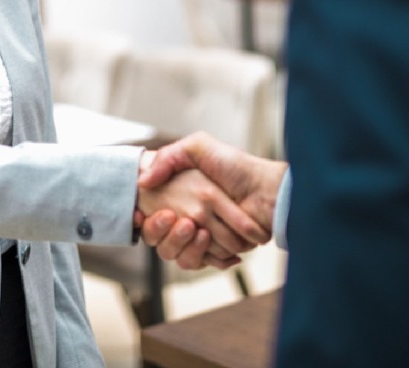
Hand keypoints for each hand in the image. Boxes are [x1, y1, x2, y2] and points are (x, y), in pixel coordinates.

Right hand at [135, 163, 268, 260]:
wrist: (266, 190)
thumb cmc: (235, 166)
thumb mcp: (198, 146)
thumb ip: (168, 156)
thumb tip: (143, 181)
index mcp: (180, 196)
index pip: (149, 218)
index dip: (148, 222)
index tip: (149, 214)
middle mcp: (188, 217)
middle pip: (161, 240)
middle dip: (166, 233)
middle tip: (176, 219)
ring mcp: (203, 236)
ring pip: (179, 254)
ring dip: (185, 244)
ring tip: (196, 227)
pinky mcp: (218, 251)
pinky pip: (200, 262)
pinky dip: (205, 256)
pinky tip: (206, 238)